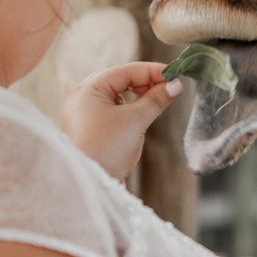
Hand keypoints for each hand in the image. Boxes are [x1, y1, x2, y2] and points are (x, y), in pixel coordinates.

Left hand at [60, 63, 182, 179]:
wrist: (89, 185)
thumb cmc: (108, 149)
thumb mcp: (136, 120)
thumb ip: (156, 99)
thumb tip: (175, 85)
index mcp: (88, 90)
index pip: (125, 71)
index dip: (152, 71)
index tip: (175, 76)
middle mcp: (81, 99)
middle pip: (117, 80)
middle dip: (143, 82)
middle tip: (166, 88)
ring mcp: (82, 115)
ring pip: (114, 96)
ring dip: (135, 97)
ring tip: (153, 103)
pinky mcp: (87, 130)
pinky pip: (109, 112)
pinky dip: (126, 111)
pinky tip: (137, 119)